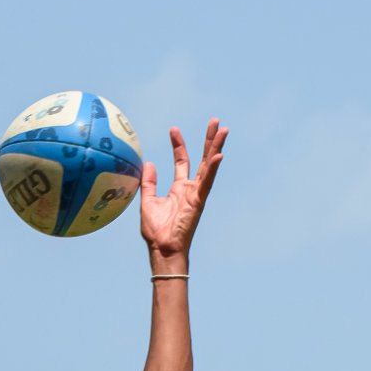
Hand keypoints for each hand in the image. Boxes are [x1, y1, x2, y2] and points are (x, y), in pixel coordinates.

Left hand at [139, 120, 226, 263]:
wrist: (162, 249)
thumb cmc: (156, 232)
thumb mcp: (147, 201)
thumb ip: (149, 183)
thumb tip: (148, 163)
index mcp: (179, 188)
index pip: (182, 160)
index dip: (179, 144)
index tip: (174, 129)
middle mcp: (191, 189)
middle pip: (203, 158)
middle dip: (209, 140)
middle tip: (215, 121)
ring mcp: (197, 194)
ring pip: (209, 166)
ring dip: (216, 147)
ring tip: (223, 129)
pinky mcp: (198, 201)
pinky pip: (207, 182)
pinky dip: (213, 169)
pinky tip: (219, 154)